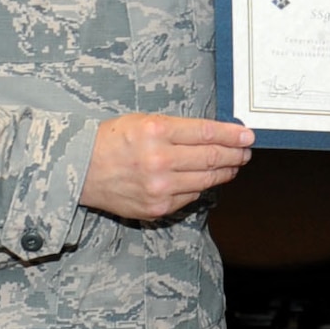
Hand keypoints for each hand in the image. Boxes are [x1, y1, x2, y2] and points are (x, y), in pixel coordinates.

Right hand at [80, 113, 254, 219]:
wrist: (81, 170)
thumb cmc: (113, 141)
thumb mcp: (144, 121)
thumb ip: (179, 128)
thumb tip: (216, 134)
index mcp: (156, 132)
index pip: (206, 133)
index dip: (232, 135)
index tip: (248, 136)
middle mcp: (159, 160)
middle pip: (211, 157)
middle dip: (235, 154)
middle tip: (246, 151)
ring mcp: (159, 187)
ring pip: (206, 179)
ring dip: (225, 171)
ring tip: (234, 165)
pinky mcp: (157, 207)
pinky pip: (191, 196)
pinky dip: (203, 186)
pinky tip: (207, 178)